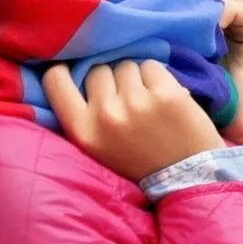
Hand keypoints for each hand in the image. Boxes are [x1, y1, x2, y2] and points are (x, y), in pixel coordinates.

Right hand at [42, 61, 225, 181]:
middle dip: (111, 80)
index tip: (75, 72)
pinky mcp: (166, 93)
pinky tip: (164, 98)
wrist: (187, 178)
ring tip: (147, 102)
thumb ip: (85, 114)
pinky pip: (151, 66)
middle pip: (97, 69)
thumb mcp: (98, 148)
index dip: (63, 71)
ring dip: (135, 78)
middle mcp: (106, 114)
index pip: (55, 81)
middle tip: (126, 101)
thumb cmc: (140, 163)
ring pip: (125, 65)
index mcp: (83, 131)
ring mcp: (137, 102)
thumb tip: (78, 70)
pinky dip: (158, 78)